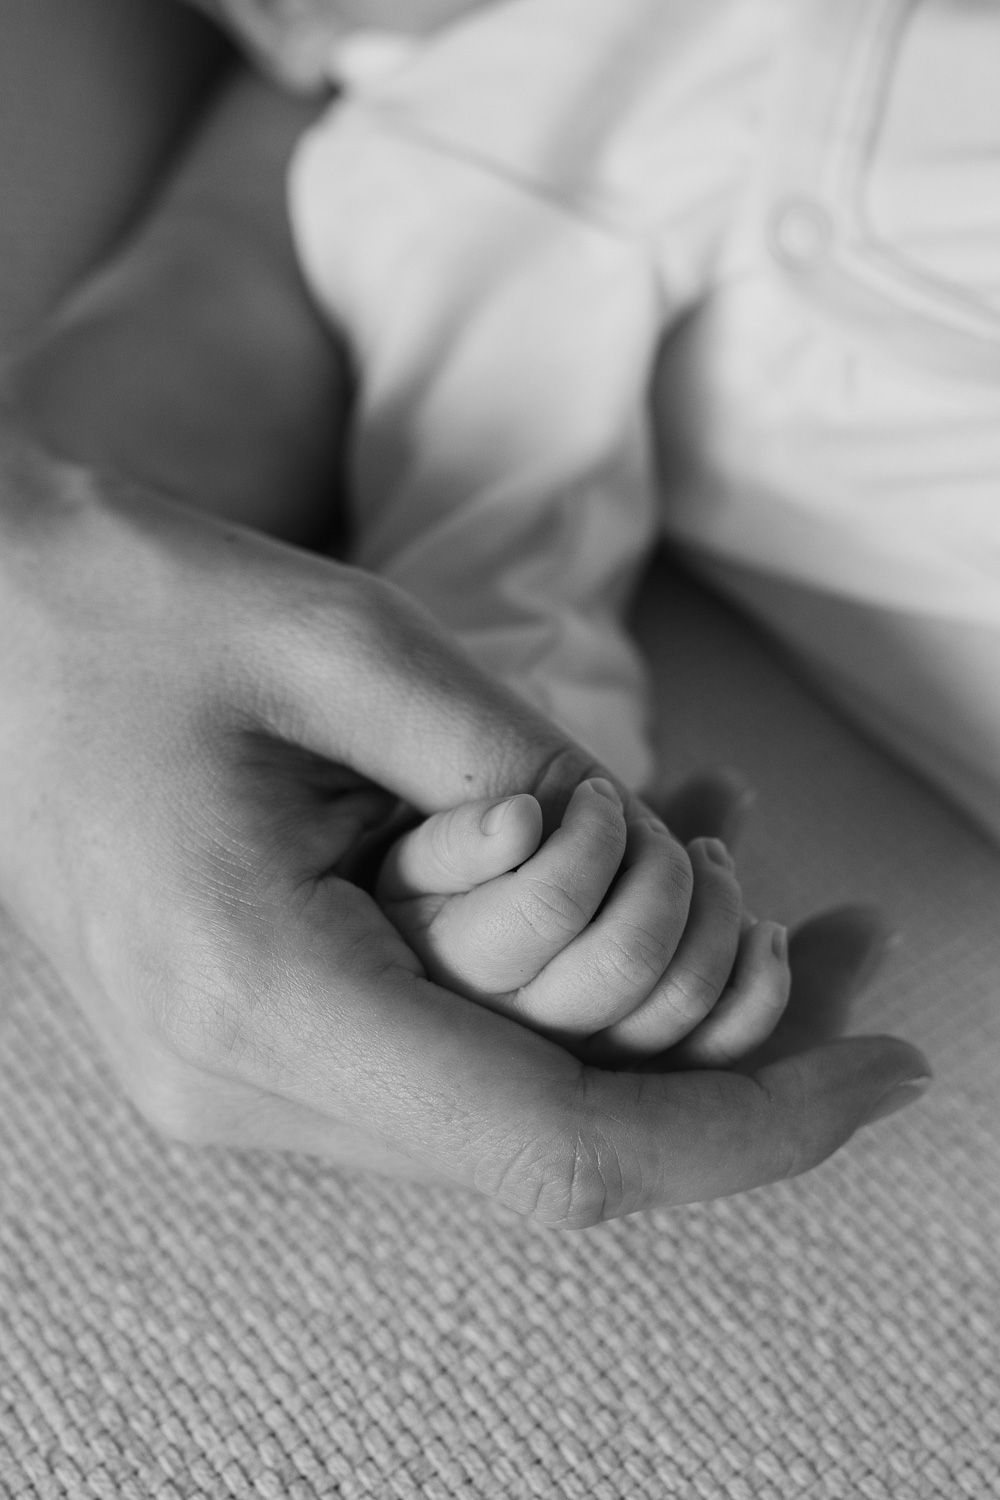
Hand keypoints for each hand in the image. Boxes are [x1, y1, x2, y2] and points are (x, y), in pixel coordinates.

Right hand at [0, 433, 929, 1225]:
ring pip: (508, 1102)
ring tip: (747, 865)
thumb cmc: (127, 609)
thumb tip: (646, 851)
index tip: (878, 1073)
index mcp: (257, 995)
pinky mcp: (249, 1041)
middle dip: (728, 1054)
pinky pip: (447, 1047)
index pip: (558, 1142)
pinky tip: (639, 860)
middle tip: (847, 942)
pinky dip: (561, 980)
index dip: (746, 1128)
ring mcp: (236, 1079)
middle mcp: (241, 1083)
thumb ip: (513, 762)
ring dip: (649, 1007)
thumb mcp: (346, 642)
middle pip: (553, 1139)